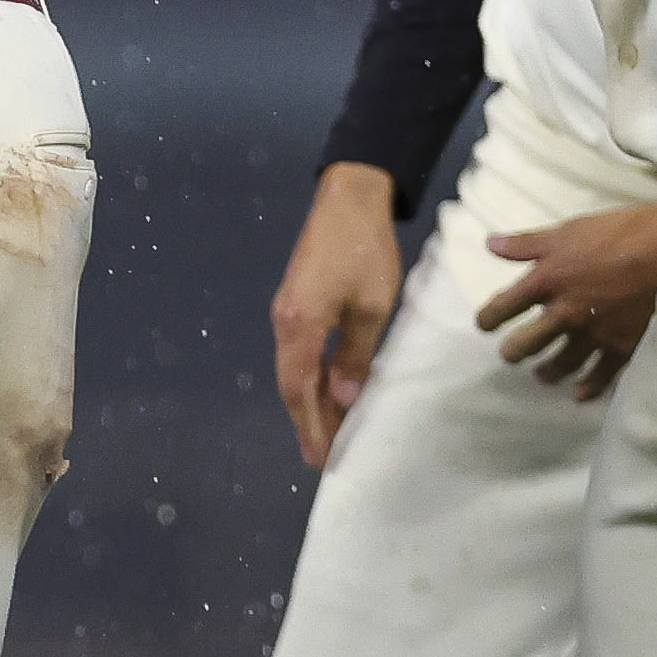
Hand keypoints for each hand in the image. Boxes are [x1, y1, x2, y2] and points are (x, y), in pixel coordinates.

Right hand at [271, 160, 403, 467]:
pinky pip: (300, 352)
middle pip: (291, 383)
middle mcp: (284, 322)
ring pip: (294, 368)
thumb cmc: (364, 251)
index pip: (299, 389)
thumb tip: (344, 398)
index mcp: (300, 326)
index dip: (310, 425)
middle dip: (307, 420)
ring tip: (329, 430)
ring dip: (310, 401)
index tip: (320, 457)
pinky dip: (311, 378)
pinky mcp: (296, 302)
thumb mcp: (371, 307)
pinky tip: (327, 389)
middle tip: (322, 455)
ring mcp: (287, 311)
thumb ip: (355, 355)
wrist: (348, 199)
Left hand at [480, 193, 656, 400]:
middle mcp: (564, 313)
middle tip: (511, 355)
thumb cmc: (620, 232)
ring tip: (542, 376)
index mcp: (545, 281)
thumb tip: (490, 245)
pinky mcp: (623, 347)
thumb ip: (527, 243)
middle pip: (526, 344)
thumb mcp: (567, 230)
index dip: (488, 318)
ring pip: (561, 364)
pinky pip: (600, 376)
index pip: (503, 307)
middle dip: (514, 352)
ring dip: (547, 372)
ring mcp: (594, 334)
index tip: (485, 324)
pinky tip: (579, 395)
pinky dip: (587, 388)